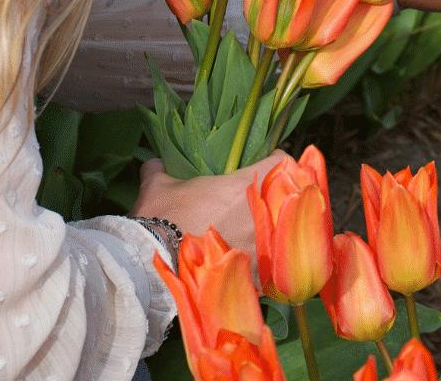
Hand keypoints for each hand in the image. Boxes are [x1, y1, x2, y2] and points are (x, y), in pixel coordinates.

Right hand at [131, 150, 289, 274]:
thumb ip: (158, 169)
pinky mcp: (254, 278)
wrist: (150, 261)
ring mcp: (260, 249)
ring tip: (257, 241)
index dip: (279, 163)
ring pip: (283, 239)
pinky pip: (270, 273)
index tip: (270, 168)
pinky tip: (249, 271)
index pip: (284, 163)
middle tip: (263, 205)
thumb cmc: (159, 218)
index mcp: (243, 185)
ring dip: (274, 237)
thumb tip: (154, 162)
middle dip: (279, 202)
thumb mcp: (157, 186)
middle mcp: (259, 216)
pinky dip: (263, 271)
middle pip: (290, 202)